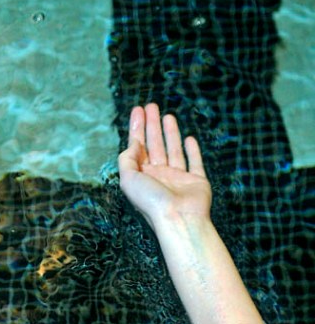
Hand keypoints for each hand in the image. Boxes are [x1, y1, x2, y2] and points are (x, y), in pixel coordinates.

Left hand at [118, 103, 210, 228]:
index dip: (137, 128)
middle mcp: (159, 176)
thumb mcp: (128, 179)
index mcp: (142, 176)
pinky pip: (195, 162)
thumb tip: (134, 143)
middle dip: (152, 125)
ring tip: (167, 115)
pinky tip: (189, 139)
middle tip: (151, 106)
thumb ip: (127, 159)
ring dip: (170, 133)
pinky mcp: (196, 181)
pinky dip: (193, 151)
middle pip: (154, 145)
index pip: (138, 147)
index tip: (138, 110)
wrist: (178, 218)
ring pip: (173, 150)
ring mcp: (178, 178)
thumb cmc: (151, 201)